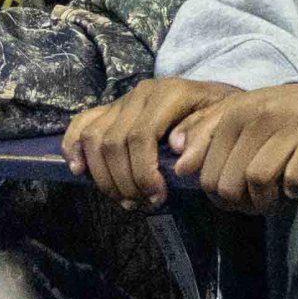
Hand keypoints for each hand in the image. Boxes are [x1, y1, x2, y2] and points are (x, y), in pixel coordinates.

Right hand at [60, 74, 230, 207]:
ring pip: (94, 139)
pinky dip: (73, 147)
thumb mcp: (224, 120)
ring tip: (123, 199)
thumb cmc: (223, 114)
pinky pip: (80, 124)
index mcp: (168, 94)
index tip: (158, 197)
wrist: (216, 96)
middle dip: (123, 181)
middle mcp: (139, 94)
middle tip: (140, 203)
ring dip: (103, 176)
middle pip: (113, 142)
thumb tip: (175, 152)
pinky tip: (79, 170)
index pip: (140, 137)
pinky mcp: (109, 110)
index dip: (143, 172)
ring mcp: (121, 102)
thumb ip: (203, 132)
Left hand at [166, 79, 297, 211]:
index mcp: (235, 112)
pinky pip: (295, 174)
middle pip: (231, 182)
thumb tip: (179, 168)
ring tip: (278, 199)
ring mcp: (292, 123)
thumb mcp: (239, 115)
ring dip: (268, 201)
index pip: (208, 172)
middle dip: (244, 204)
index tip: (237, 201)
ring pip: (258, 178)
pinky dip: (294, 189)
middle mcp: (260, 115)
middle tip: (260, 205)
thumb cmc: (281, 113)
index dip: (220, 197)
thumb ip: (205, 136)